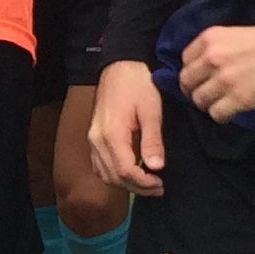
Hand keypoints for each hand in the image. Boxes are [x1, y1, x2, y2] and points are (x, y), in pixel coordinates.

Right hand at [86, 58, 167, 196]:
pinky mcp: (93, 137)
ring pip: (104, 173)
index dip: (143, 183)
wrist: (120, 65)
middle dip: (137, 187)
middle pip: (113, 176)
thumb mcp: (151, 111)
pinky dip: (114, 175)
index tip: (161, 183)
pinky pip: (99, 165)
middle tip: (159, 187)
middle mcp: (97, 140)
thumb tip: (156, 167)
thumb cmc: (138, 84)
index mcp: (112, 134)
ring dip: (125, 183)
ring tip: (148, 182)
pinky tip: (131, 172)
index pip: (125, 171)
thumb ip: (153, 140)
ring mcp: (93, 139)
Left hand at [177, 20, 254, 123]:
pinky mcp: (239, 98)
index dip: (193, 72)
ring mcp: (224, 79)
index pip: (185, 60)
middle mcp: (212, 58)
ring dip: (208, 105)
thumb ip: (216, 49)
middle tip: (208, 95)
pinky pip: (217, 114)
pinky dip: (222, 116)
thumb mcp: (235, 34)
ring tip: (221, 104)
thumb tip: (203, 67)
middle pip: (187, 82)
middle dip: (195, 90)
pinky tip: (231, 112)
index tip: (202, 78)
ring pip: (199, 100)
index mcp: (210, 38)